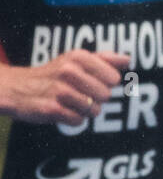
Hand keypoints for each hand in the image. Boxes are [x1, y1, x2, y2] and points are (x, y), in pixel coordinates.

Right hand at [0, 49, 129, 123]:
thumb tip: (128, 59)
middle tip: (79, 94)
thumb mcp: (76, 60)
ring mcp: (59, 90)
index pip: (113, 78)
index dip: (105, 84)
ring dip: (85, 111)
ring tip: (70, 103)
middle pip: (106, 95)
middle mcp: (69, 71)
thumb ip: (104, 59)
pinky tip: (63, 111)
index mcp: (78, 57)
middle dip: (96, 99)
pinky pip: (79, 121)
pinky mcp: (52, 109)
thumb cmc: (55, 74)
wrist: (18, 88)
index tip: (91, 82)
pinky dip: (73, 120)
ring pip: (94, 110)